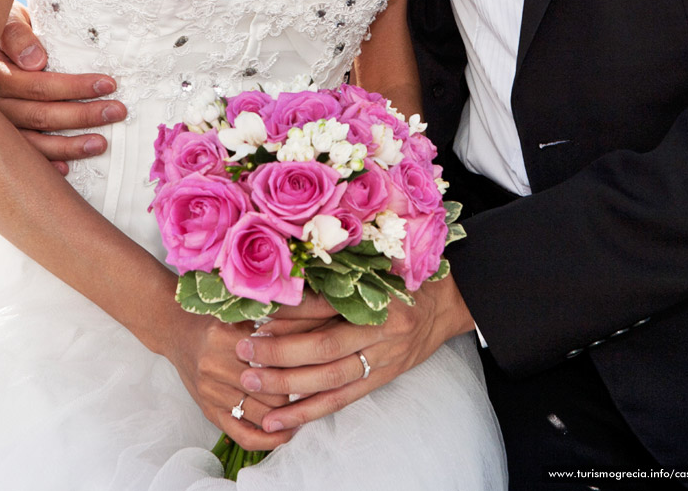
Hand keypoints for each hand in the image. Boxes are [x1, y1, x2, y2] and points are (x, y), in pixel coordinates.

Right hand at [0, 1, 126, 174]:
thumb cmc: (5, 35)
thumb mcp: (7, 22)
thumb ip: (16, 34)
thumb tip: (36, 60)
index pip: (38, 86)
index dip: (74, 87)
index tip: (108, 84)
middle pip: (40, 116)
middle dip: (83, 115)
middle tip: (117, 111)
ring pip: (33, 143)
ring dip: (70, 146)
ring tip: (102, 144)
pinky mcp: (1, 141)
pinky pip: (24, 159)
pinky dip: (45, 165)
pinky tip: (66, 169)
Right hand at [161, 309, 299, 450]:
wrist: (178, 334)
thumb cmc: (217, 323)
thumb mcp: (240, 313)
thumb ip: (270, 322)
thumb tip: (311, 330)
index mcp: (225, 339)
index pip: (275, 363)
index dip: (299, 367)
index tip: (314, 365)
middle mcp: (214, 367)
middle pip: (272, 392)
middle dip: (296, 391)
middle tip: (313, 387)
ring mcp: (210, 393)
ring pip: (262, 415)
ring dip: (286, 414)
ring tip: (305, 407)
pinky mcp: (209, 412)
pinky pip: (242, 435)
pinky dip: (267, 440)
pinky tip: (285, 433)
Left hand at [233, 275, 475, 432]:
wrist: (444, 304)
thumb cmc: (402, 278)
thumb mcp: (373, 267)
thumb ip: (334, 277)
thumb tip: (283, 286)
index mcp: (380, 294)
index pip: (327, 304)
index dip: (291, 310)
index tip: (257, 311)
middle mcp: (383, 329)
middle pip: (325, 346)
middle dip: (280, 351)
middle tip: (243, 350)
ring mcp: (383, 358)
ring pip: (330, 378)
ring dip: (287, 385)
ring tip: (251, 383)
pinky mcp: (380, 379)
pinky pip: (341, 400)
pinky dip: (308, 411)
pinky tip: (279, 420)